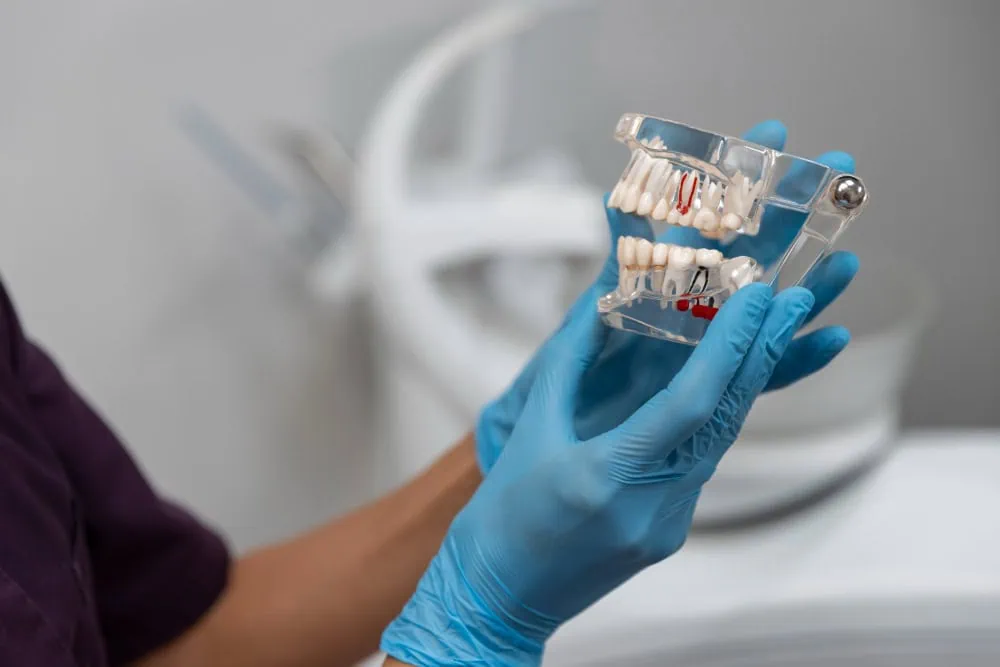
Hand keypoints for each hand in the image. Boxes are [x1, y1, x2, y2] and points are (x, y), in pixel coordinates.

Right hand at [382, 283, 815, 665]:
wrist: (500, 598)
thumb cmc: (502, 514)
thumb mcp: (530, 430)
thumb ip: (569, 362)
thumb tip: (601, 302)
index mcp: (607, 475)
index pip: (691, 403)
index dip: (730, 345)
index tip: (757, 296)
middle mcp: (650, 507)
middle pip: (724, 420)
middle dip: (762, 353)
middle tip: (793, 300)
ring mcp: (666, 527)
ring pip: (718, 443)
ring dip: (742, 385)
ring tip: (765, 331)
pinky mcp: (668, 536)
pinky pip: (699, 468)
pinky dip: (711, 421)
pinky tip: (719, 387)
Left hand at [477, 120, 858, 467]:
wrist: (549, 449)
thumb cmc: (557, 380)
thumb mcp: (583, 314)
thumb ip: (613, 267)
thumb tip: (613, 201)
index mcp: (657, 286)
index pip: (706, 224)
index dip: (739, 181)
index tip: (773, 133)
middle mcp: (688, 312)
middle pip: (751, 257)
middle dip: (794, 215)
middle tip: (840, 169)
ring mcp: (704, 352)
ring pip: (769, 314)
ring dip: (810, 285)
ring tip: (845, 261)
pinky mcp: (712, 396)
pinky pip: (764, 377)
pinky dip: (798, 359)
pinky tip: (832, 339)